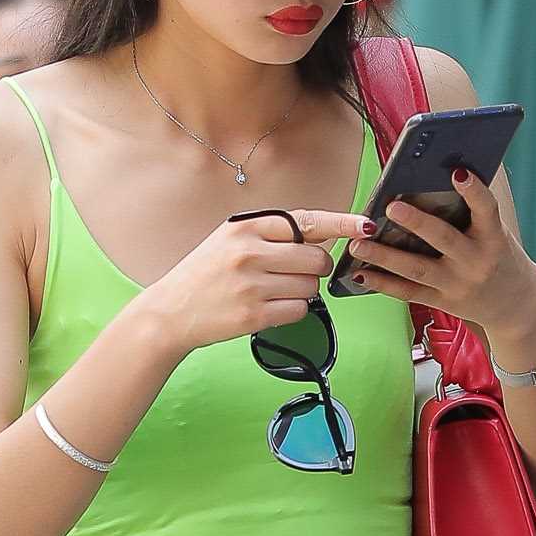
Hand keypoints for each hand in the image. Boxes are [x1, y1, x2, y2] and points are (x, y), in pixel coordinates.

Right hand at [141, 208, 356, 354]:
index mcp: (246, 229)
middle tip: (292, 274)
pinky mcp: (254, 314)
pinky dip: (292, 311)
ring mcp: (252, 285)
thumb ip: (273, 235)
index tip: (366, 225)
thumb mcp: (231, 241)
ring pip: (310, 286)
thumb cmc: (205, 275)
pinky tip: (268, 308)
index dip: (341, 222)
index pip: (306, 221)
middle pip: (317, 258)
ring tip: (271, 291)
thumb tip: (323, 234)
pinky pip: (299, 310)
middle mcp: (249, 252)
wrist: (169, 312)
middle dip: (314, 268)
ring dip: (301, 291)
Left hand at [338, 167, 535, 350]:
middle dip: (417, 223)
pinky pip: (408, 292)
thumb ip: (472, 213)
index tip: (458, 172)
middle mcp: (475, 262)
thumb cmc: (501, 258)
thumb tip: (439, 176)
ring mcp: (457, 284)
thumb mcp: (497, 234)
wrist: (517, 306)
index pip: (487, 210)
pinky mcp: (442, 301)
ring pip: (417, 268)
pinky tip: (361, 273)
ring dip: (384, 256)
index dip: (474, 191)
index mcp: (493, 238)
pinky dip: (383, 284)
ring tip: (358, 243)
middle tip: (391, 208)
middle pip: (444, 240)